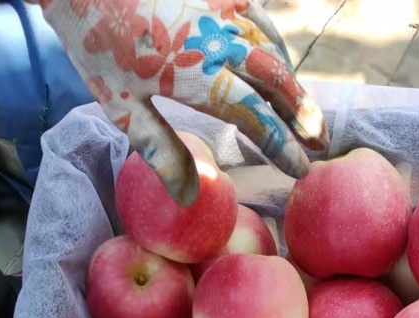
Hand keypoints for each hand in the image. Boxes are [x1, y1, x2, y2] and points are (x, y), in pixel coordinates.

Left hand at [41, 0, 329, 204]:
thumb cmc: (95, 43)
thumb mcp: (122, 107)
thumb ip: (161, 151)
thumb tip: (191, 199)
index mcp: (199, 78)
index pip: (257, 119)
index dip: (283, 147)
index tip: (301, 170)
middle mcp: (221, 41)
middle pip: (279, 83)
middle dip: (305, 115)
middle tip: (323, 143)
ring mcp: (222, 9)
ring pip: (274, 49)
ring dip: (294, 82)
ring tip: (304, 110)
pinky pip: (260, 17)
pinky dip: (276, 44)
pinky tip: (278, 60)